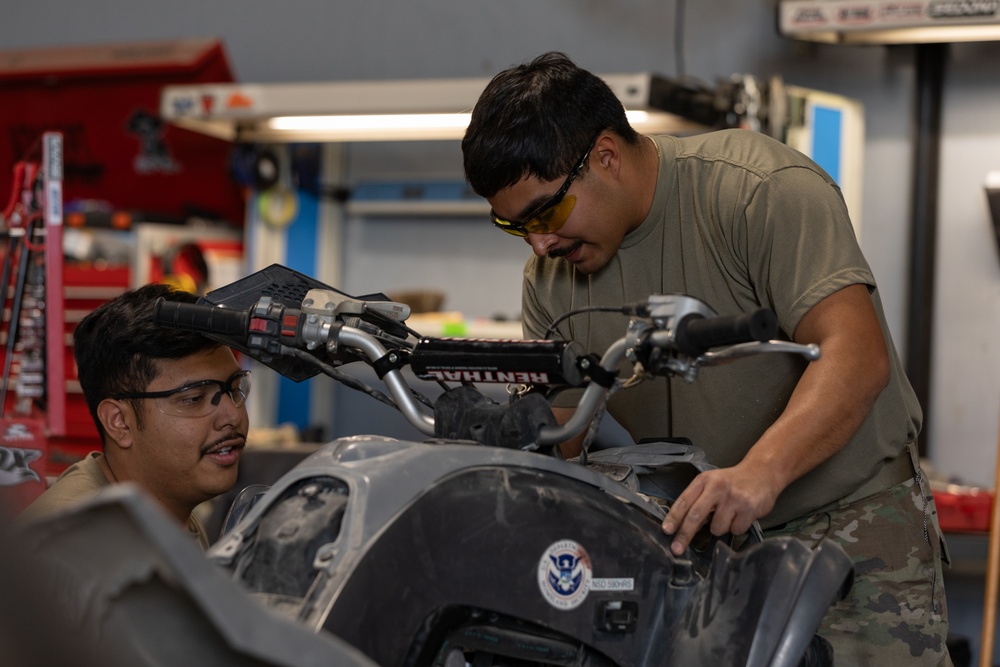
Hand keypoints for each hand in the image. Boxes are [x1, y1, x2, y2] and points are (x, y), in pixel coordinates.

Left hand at [660, 464, 778, 555]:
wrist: (763, 472)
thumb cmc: (733, 482)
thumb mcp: (712, 483)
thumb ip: (698, 501)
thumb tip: (683, 525)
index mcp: (704, 481)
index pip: (684, 501)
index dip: (674, 517)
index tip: (666, 531)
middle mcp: (717, 487)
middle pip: (695, 516)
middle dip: (684, 535)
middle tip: (677, 549)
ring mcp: (733, 498)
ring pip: (717, 528)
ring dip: (721, 527)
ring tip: (729, 514)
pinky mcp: (749, 509)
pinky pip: (735, 530)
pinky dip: (737, 527)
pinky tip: (742, 515)